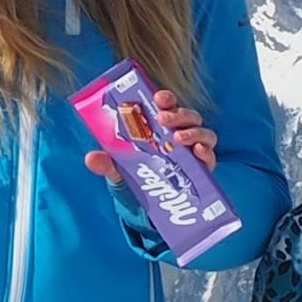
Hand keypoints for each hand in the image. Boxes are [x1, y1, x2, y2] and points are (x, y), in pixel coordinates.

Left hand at [85, 90, 217, 182]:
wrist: (147, 203)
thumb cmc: (135, 175)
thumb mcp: (117, 168)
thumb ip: (105, 162)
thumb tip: (91, 158)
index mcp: (161, 126)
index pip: (168, 105)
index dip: (166, 98)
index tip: (158, 98)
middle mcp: (181, 133)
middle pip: (188, 116)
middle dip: (178, 114)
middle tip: (163, 120)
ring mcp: (194, 150)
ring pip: (203, 132)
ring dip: (193, 132)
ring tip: (178, 140)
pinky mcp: (203, 168)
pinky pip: (210, 156)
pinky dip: (207, 152)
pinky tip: (198, 152)